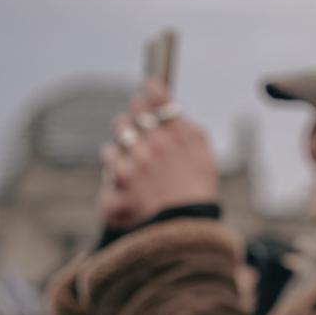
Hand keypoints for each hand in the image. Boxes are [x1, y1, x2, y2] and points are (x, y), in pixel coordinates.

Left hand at [99, 79, 218, 228]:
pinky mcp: (121, 175)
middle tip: (139, 123)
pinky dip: (115, 160)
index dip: (153, 89)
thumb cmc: (198, 195)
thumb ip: (192, 133)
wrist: (185, 229)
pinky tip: (125, 172)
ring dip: (125, 136)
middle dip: (136, 114)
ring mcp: (138, 158)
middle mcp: (158, 142)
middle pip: (136, 110)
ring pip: (120, 130)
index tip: (150, 85)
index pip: (161, 98)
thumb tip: (177, 113)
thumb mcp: (206, 160)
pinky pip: (109, 154)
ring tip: (134, 153)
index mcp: (181, 135)